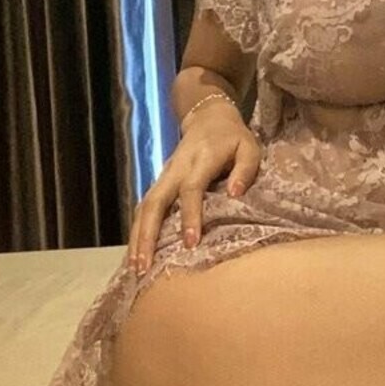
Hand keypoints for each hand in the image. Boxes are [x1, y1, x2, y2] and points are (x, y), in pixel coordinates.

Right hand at [127, 98, 260, 273]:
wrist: (209, 117)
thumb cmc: (233, 138)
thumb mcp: (249, 147)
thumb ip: (245, 170)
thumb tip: (236, 195)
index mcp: (200, 160)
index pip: (191, 189)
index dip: (189, 215)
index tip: (189, 242)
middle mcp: (176, 169)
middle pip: (155, 201)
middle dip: (147, 234)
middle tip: (145, 266)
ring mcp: (164, 176)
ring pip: (144, 206)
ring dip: (137, 237)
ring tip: (135, 267)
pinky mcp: (159, 183)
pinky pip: (144, 207)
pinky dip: (137, 230)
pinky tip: (136, 254)